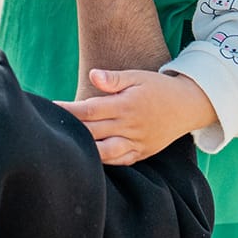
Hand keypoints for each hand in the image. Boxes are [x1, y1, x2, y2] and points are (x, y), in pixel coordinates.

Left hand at [59, 69, 215, 165]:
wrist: (186, 106)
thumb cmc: (157, 88)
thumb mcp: (137, 76)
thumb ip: (114, 79)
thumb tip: (92, 75)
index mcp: (125, 105)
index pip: (89, 111)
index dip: (68, 111)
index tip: (51, 108)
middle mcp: (129, 127)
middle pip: (92, 132)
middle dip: (71, 130)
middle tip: (50, 128)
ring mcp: (135, 143)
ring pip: (104, 153)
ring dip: (85, 151)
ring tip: (67, 147)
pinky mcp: (141, 153)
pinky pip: (119, 162)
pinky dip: (104, 162)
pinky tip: (89, 160)